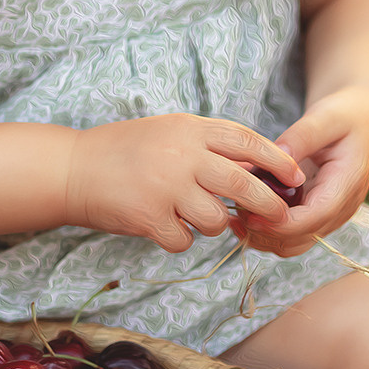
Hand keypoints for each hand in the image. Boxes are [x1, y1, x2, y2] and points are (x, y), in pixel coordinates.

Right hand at [69, 114, 305, 253]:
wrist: (73, 168)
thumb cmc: (124, 150)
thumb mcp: (168, 131)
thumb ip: (208, 144)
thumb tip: (257, 167)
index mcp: (189, 129)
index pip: (246, 141)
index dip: (276, 160)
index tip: (295, 176)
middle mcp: (181, 155)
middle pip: (244, 183)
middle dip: (268, 203)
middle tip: (279, 216)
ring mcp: (166, 187)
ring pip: (216, 219)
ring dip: (211, 223)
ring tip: (188, 214)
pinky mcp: (150, 217)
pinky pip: (184, 240)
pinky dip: (178, 238)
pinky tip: (160, 224)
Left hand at [228, 84, 368, 258]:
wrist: (362, 120)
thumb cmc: (345, 115)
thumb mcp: (326, 117)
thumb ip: (303, 136)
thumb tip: (278, 154)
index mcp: (348, 184)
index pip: (315, 217)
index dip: (281, 223)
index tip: (249, 215)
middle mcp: (341, 206)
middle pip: (303, 237)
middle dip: (267, 233)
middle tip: (233, 214)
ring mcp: (330, 213)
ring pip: (295, 243)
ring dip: (265, 236)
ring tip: (234, 215)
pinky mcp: (317, 212)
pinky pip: (292, 233)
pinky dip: (268, 229)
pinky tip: (244, 212)